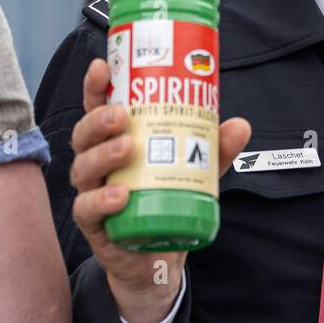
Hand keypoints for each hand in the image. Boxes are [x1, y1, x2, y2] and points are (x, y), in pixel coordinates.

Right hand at [69, 58, 250, 322]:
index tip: (103, 66)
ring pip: (84, 168)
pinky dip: (102, 200)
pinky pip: (88, 209)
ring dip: (103, 155)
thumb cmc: (167, 201)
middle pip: (85, 135)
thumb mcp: (197, 172)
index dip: (96, 86)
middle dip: (98, 120)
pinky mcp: (95, 225)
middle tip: (121, 114)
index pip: (98, 108)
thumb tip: (239, 125)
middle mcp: (98, 164)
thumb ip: (215, 150)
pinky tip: (120, 194)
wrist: (159, 256)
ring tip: (128, 147)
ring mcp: (93, 193)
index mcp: (115, 142)